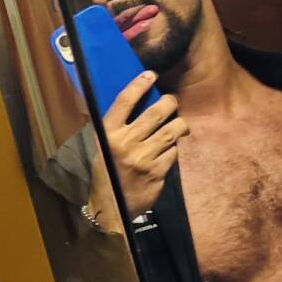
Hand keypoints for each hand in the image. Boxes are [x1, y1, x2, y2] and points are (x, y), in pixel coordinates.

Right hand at [88, 71, 188, 222]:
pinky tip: (169, 150)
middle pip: (156, 113)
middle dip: (169, 102)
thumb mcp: (102, 148)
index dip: (139, 84)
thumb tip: (136, 102)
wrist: (110, 207)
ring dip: (179, 125)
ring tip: (179, 125)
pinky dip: (174, 149)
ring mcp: (143, 158)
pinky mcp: (157, 173)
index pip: (124, 101)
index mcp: (107, 134)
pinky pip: (173, 153)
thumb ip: (116, 128)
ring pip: (171, 131)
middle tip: (172, 101)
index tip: (151, 74)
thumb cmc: (106, 172)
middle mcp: (125, 143)